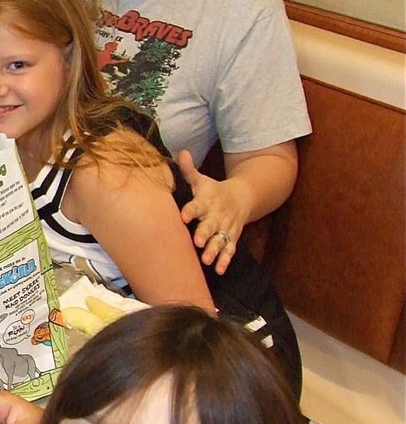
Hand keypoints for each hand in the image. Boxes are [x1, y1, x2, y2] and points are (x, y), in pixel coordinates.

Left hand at [177, 150, 243, 274]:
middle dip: (205, 233)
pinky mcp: (231, 238)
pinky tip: (220, 270)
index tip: (183, 216)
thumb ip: (189, 170)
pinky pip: (230, 250)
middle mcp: (217, 215)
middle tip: (198, 242)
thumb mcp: (202, 180)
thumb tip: (181, 152)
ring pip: (221, 240)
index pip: (197, 205)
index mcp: (207, 201)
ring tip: (207, 260)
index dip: (190, 210)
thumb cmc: (213, 191)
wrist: (241, 197)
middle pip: (210, 225)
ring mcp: (225, 228)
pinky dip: (226, 260)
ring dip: (215, 250)